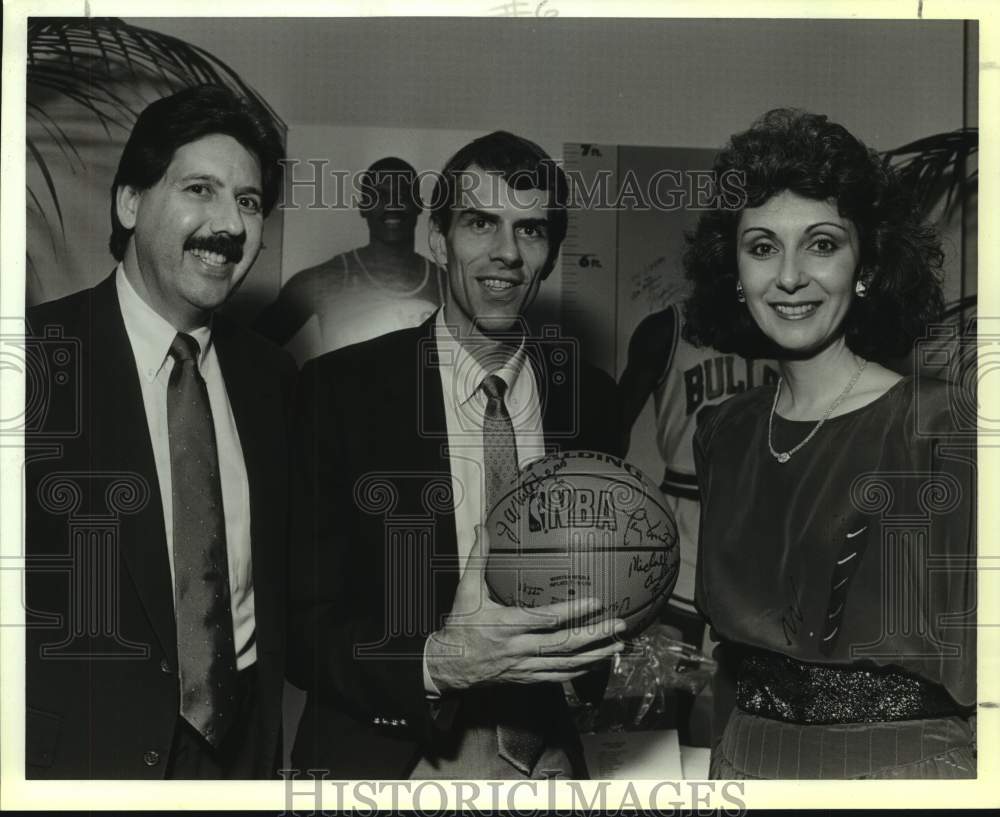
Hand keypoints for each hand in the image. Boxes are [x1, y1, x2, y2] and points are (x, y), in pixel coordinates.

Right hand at [425, 525, 625, 692]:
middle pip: (564, 644)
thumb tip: (482, 529)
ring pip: (566, 664)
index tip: (596, 602)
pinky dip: (581, 670)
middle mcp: (519, 648)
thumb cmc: (460, 626)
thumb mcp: (465, 592)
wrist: (449, 666)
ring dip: (595, 655)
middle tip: (619, 624)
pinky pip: (559, 677)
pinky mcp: (527, 678)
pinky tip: (597, 662)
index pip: (546, 619)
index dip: (573, 612)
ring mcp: (525, 666)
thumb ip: (477, 560)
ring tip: (618, 643)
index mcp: (507, 625)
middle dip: (595, 635)